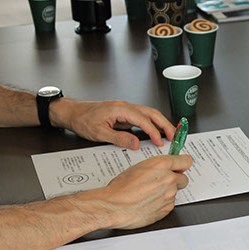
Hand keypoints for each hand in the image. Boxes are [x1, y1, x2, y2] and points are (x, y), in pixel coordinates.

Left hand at [50, 99, 175, 149]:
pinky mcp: (125, 114)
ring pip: (149, 114)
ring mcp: (126, 109)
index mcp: (120, 109)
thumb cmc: (82, 120)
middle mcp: (125, 106)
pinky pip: (143, 117)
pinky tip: (157, 132)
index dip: (154, 131)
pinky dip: (153, 124)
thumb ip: (119, 138)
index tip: (160, 142)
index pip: (143, 120)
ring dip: (161, 124)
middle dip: (165, 124)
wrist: (73, 113)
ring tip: (170, 135)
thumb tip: (136, 143)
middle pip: (151, 113)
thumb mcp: (99, 133)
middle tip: (175, 136)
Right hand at [93, 155, 192, 229]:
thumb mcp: (138, 167)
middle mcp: (169, 179)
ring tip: (150, 194)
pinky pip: (169, 204)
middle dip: (175, 180)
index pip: (186, 161)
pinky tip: (149, 202)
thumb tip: (162, 168)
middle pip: (183, 178)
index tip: (181, 165)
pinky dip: (162, 204)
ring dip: (167, 193)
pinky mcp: (167, 208)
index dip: (182, 164)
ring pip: (176, 192)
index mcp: (161, 164)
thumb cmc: (120, 188)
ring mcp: (169, 195)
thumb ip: (156, 167)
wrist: (113, 206)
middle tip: (162, 182)